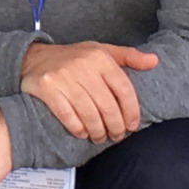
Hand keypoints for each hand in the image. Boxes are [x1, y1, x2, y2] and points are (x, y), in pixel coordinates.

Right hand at [20, 40, 157, 142]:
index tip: (132, 125)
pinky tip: (82, 132)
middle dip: (115, 126)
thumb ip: (129, 57)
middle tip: (116, 135)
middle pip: (107, 106)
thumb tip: (154, 61)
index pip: (123, 89)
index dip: (131, 111)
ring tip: (100, 136)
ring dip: (97, 131)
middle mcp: (82, 66)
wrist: (34, 58)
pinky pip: (68, 116)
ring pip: (89, 114)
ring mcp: (63, 77)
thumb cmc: (74, 58)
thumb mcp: (101, 51)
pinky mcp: (47, 89)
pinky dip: (78, 128)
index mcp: (99, 57)